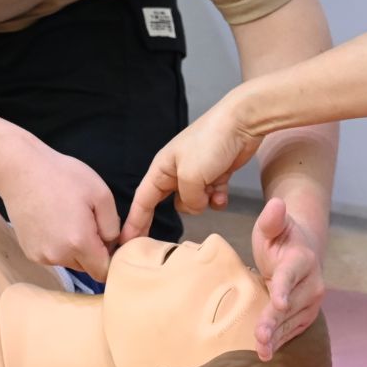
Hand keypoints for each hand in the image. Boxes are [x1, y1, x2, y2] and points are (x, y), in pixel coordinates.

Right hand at [0, 146, 120, 281]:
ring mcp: (41, 256)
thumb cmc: (63, 176)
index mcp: (79, 242)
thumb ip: (113, 226)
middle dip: (92, 252)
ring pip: (70, 262)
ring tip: (68, 218)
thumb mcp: (101, 193)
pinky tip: (53, 222)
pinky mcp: (29, 252)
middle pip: (87, 268)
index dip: (110, 257)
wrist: (21, 170)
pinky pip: (53, 256)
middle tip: (87, 221)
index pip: (103, 272)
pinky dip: (58, 245)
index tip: (106, 237)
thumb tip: (112, 245)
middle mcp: (58, 256)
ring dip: (75, 249)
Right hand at [119, 95, 263, 242]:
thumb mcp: (191, 176)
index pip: (142, 200)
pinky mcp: (216, 175)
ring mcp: (197, 173)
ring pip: (194, 202)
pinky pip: (212, 197)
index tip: (125, 243)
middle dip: (179, 211)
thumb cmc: (210, 143)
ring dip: (204, 201)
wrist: (242, 123)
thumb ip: (188, 200)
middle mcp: (176, 172)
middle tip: (172, 238)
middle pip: (170, 202)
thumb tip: (196, 207)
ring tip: (213, 189)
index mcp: (162, 169)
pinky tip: (224, 190)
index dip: (134, 222)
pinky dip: (218, 196)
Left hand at [250, 197, 326, 359]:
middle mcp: (312, 282)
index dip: (284, 289)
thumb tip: (276, 204)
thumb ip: (271, 219)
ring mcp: (312, 300)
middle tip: (259, 338)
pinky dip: (282, 341)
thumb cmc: (280, 236)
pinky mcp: (307, 314)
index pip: (290, 275)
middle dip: (274, 322)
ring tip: (262, 352)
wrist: (302, 248)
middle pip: (290, 305)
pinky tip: (268, 352)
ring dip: (277, 337)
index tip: (278, 303)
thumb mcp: (271, 225)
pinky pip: (294, 329)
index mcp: (301, 258)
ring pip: (292, 321)